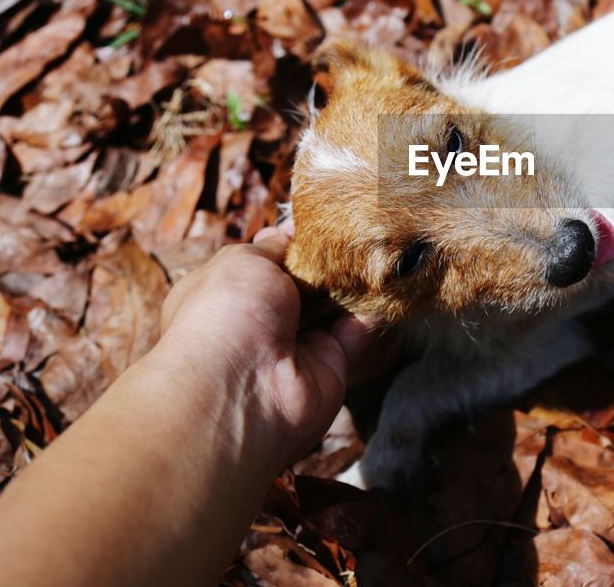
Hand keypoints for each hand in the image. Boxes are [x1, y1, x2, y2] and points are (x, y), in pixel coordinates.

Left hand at [148, 223, 369, 466]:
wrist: (240, 391)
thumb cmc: (227, 314)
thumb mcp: (243, 260)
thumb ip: (275, 246)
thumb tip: (292, 234)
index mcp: (228, 291)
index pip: (264, 260)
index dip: (291, 240)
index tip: (322, 221)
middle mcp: (260, 319)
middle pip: (304, 281)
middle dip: (327, 259)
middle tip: (357, 231)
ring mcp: (295, 344)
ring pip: (332, 305)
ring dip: (352, 282)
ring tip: (378, 249)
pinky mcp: (328, 366)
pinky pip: (355, 333)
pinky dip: (370, 312)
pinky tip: (386, 283)